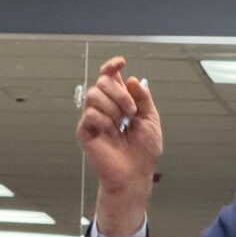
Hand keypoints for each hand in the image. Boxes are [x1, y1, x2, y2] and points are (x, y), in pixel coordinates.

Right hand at [75, 56, 162, 236]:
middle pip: (101, 81)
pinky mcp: (84, 131)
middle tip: (131, 112)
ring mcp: (92, 119)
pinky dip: (105, 120)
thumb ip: (143, 98)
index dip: (111, 66)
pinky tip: (111, 132)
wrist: (136, 173)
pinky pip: (90, 114)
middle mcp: (103, 108)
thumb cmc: (143, 151)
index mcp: (118, 103)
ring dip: (113, 107)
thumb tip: (130, 79)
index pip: (108, 77)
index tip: (121, 62)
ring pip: (93, 94)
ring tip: (122, 123)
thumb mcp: (151, 120)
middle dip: (120, 93)